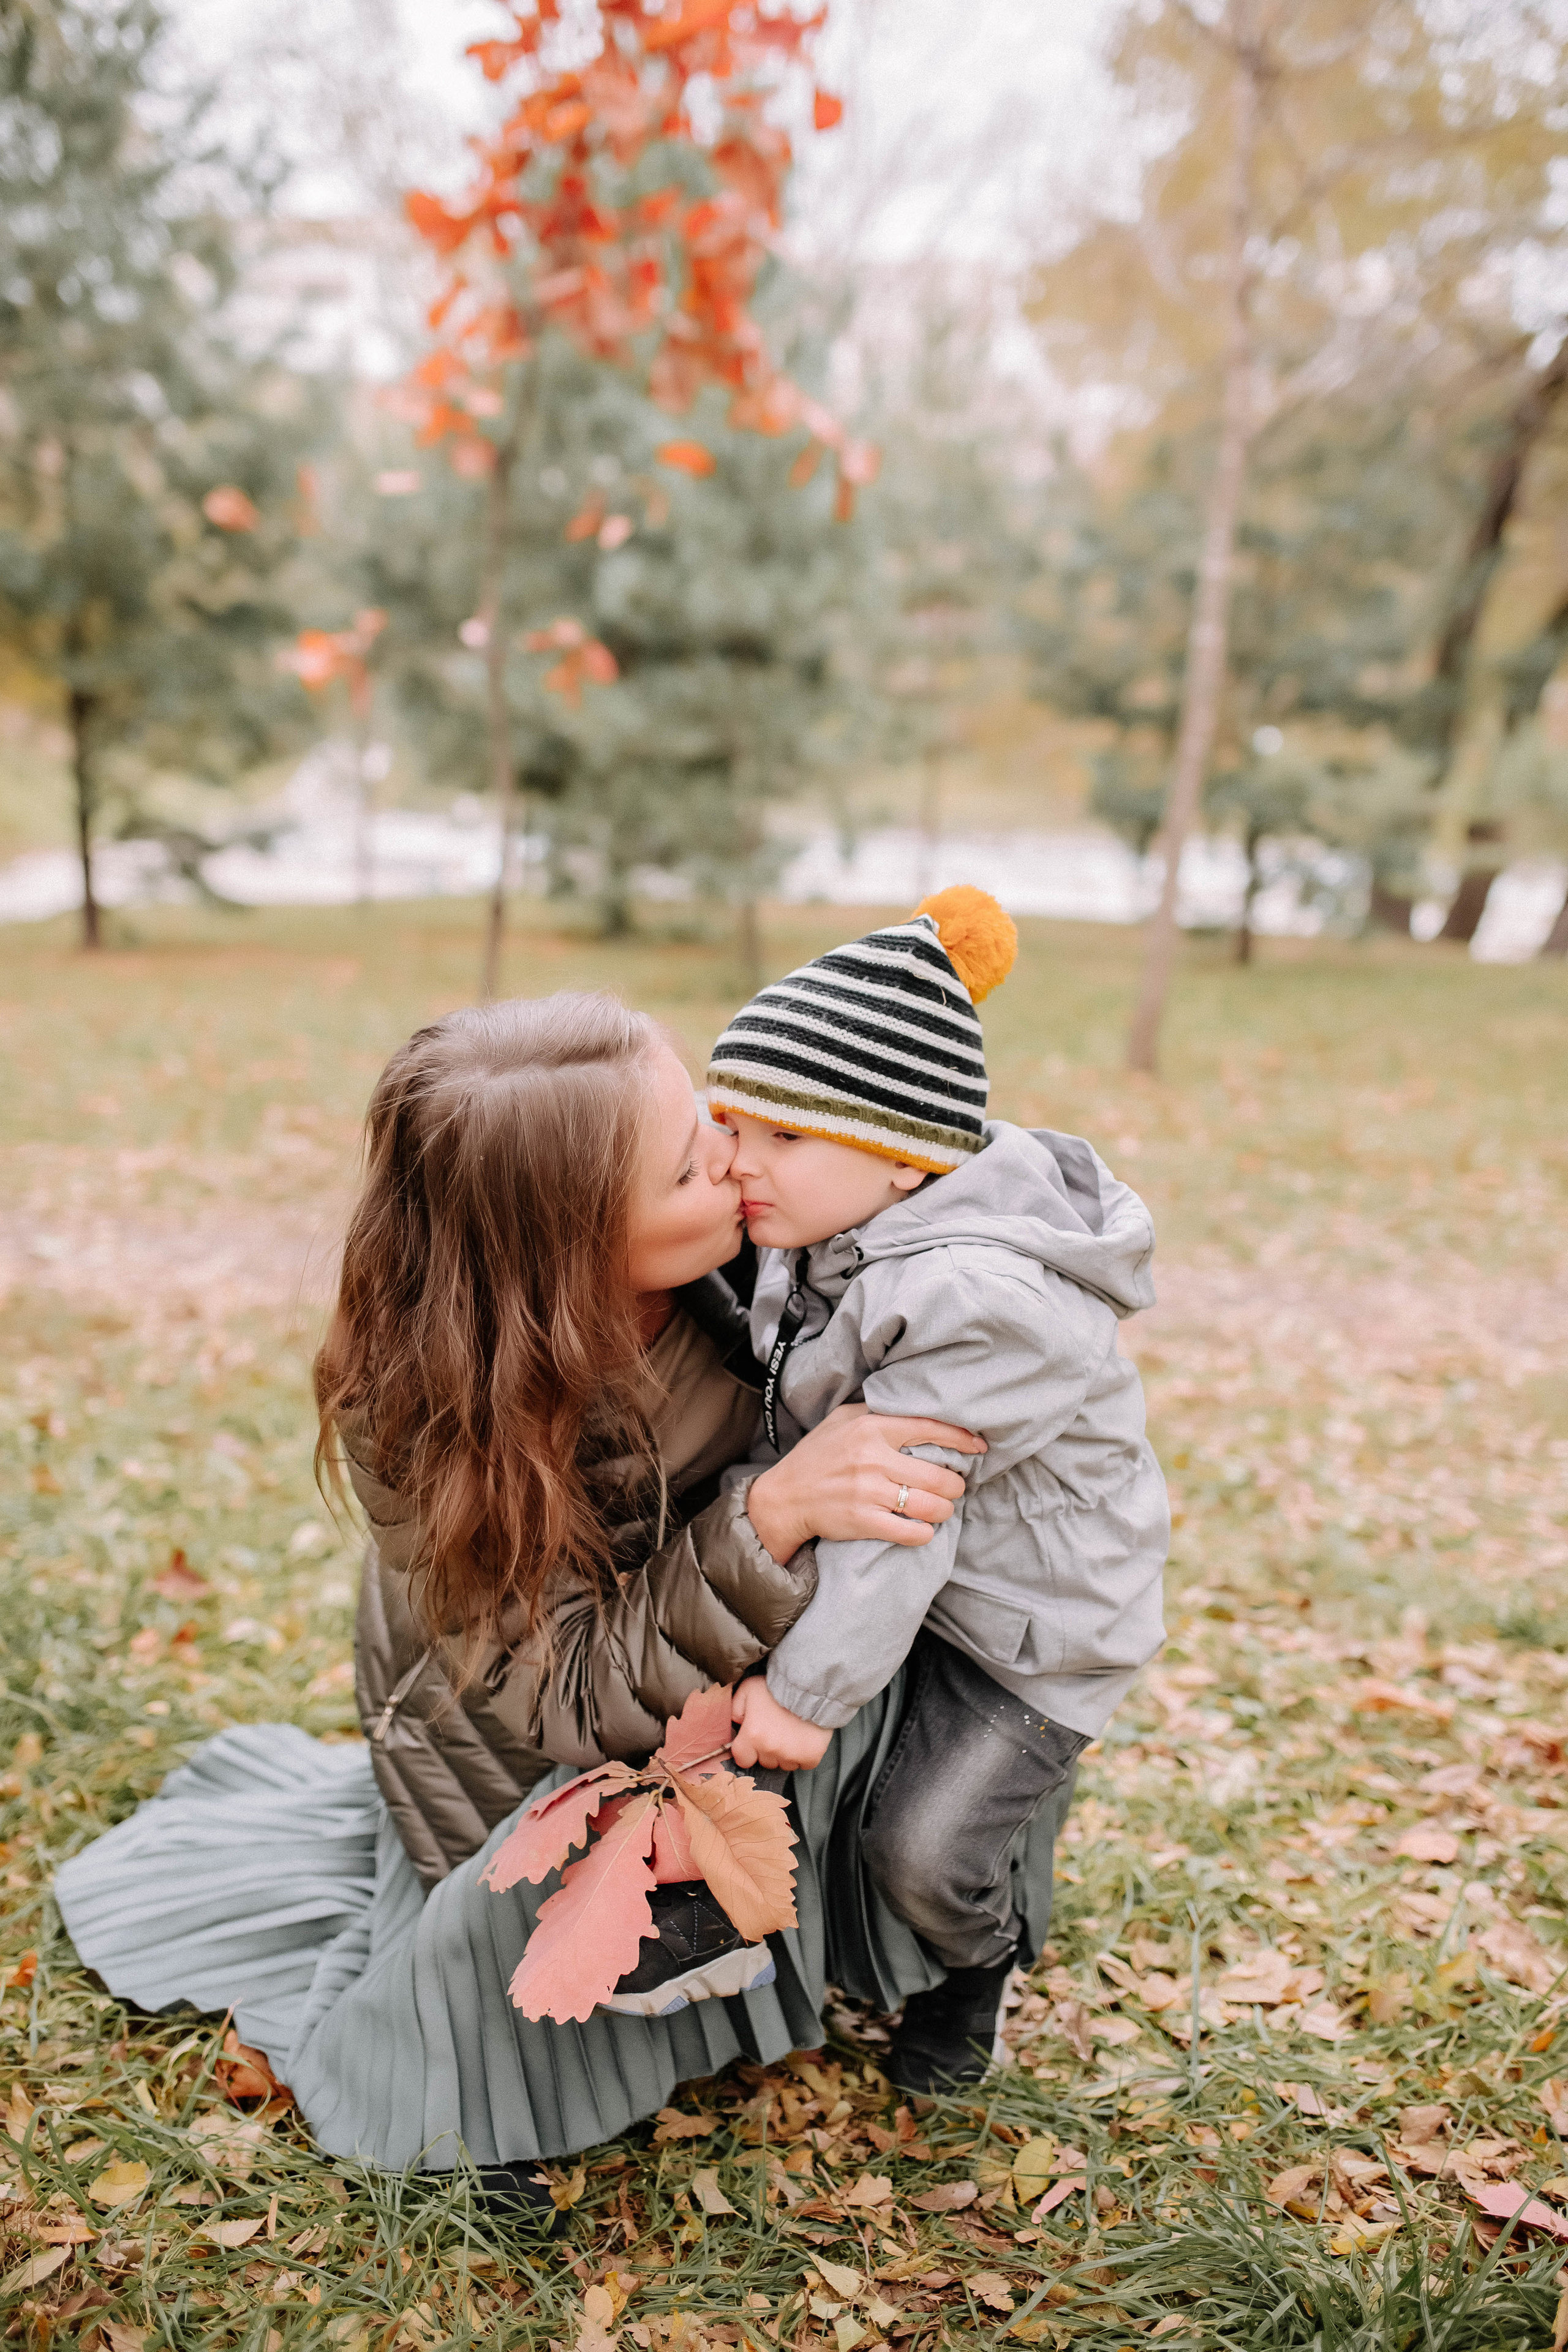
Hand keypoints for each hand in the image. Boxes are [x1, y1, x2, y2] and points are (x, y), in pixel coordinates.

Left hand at [731, 1676, 831, 1771]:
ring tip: (792, 1732)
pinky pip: (803, 1764)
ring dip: (786, 1753)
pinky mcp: (811, 1757)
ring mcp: (792, 1755)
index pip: (742, 1759)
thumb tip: (736, 1723)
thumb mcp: (748, 1689)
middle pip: (765, 1762)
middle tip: (777, 1730)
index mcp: (753, 1735)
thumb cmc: (779, 1688)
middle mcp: (770, 1749)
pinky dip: (804, 1755)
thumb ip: (736, 1708)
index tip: (754, 1741)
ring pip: (784, 1764)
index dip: (748, 1750)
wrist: (812, 1686)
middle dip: (768, 1750)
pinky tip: (804, 1739)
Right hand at [745, 1401, 983, 1565]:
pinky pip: (911, 1531)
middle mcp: (872, 1458)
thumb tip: (913, 1406)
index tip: (979, 1446)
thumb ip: (876, 1411)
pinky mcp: (863, 1521)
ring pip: (929, 1505)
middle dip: (956, 1484)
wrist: (784, 1498)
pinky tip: (924, 1529)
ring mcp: (868, 1491)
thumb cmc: (816, 1456)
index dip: (961, 1438)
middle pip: (937, 1474)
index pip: (929, 1428)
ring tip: (942, 1508)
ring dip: (944, 1510)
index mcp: (870, 1428)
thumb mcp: (841, 1420)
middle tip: (956, 1486)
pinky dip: (925, 1533)